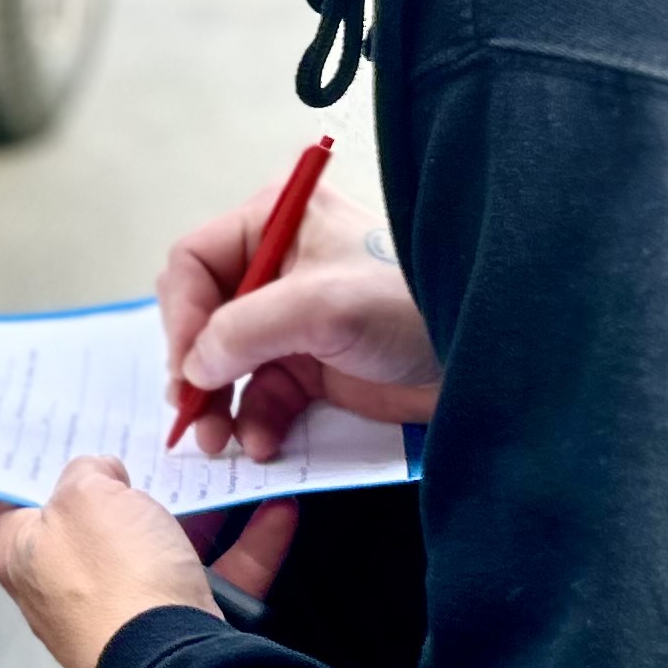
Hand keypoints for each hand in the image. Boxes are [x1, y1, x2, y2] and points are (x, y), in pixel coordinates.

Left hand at [0, 459, 299, 667]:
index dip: (11, 461)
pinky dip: (246, 545)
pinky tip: (274, 512)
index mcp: (21, 553)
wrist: (177, 665)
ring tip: (217, 469)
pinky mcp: (174, 629)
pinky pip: (213, 575)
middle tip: (136, 439)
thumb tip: (103, 473)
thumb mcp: (86, 492)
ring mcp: (121, 610)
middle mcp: (63, 587)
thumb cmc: (116, 583)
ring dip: (194, 512)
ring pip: (158, 546)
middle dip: (118, 483)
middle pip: (88, 519)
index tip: (22, 434)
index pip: (1, 497)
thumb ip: (88, 470)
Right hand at [160, 176, 439, 460]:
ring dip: (218, 404)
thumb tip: (191, 368)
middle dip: (195, 367)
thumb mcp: (321, 306)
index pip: (194, 262)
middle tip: (192, 411)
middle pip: (203, 316)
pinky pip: (261, 395)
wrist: (485, 356)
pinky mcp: (313, 367)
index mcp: (275, 223)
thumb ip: (245, 330)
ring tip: (217, 442)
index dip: (182, 315)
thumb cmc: (409, 305)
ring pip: (226, 364)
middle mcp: (276, 267)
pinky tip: (262, 444)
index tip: (185, 368)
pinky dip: (254, 421)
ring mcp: (293, 321)